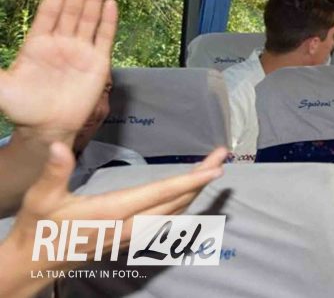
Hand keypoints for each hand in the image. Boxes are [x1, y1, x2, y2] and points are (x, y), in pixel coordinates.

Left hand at [0, 0, 117, 140]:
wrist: (47, 129)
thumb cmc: (22, 108)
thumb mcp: (1, 87)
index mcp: (38, 43)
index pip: (49, 13)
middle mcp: (61, 43)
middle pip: (71, 11)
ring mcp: (81, 51)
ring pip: (88, 19)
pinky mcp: (98, 63)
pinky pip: (104, 38)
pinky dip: (108, 22)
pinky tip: (111, 4)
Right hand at [1, 143, 224, 277]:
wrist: (33, 263)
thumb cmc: (38, 228)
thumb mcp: (42, 198)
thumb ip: (54, 171)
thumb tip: (58, 145)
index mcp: (114, 212)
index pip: (161, 194)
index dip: (191, 181)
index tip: (216, 168)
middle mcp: (130, 225)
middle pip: (176, 201)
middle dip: (202, 178)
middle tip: (223, 155)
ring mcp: (133, 235)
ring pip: (175, 212)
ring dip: (196, 191)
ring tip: (212, 168)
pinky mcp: (131, 239)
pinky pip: (167, 221)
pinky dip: (183, 204)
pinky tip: (190, 193)